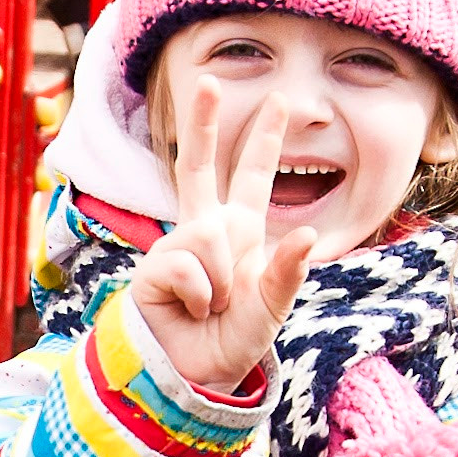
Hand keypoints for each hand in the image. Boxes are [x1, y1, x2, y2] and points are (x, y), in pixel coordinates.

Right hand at [129, 84, 316, 397]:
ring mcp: (176, 247)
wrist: (195, 377)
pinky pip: (186, 265)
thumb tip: (304, 235)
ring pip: (207, 236)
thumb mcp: (272, 308)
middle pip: (195, 165)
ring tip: (212, 307)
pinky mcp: (154, 270)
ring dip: (220, 281)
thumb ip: (286, 272)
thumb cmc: (233, 341)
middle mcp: (204, 230)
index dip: (263, 139)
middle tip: (206, 79)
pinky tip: (191, 310)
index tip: (277, 101)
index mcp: (238, 230)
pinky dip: (199, 295)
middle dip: (202, 122)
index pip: (250, 176)